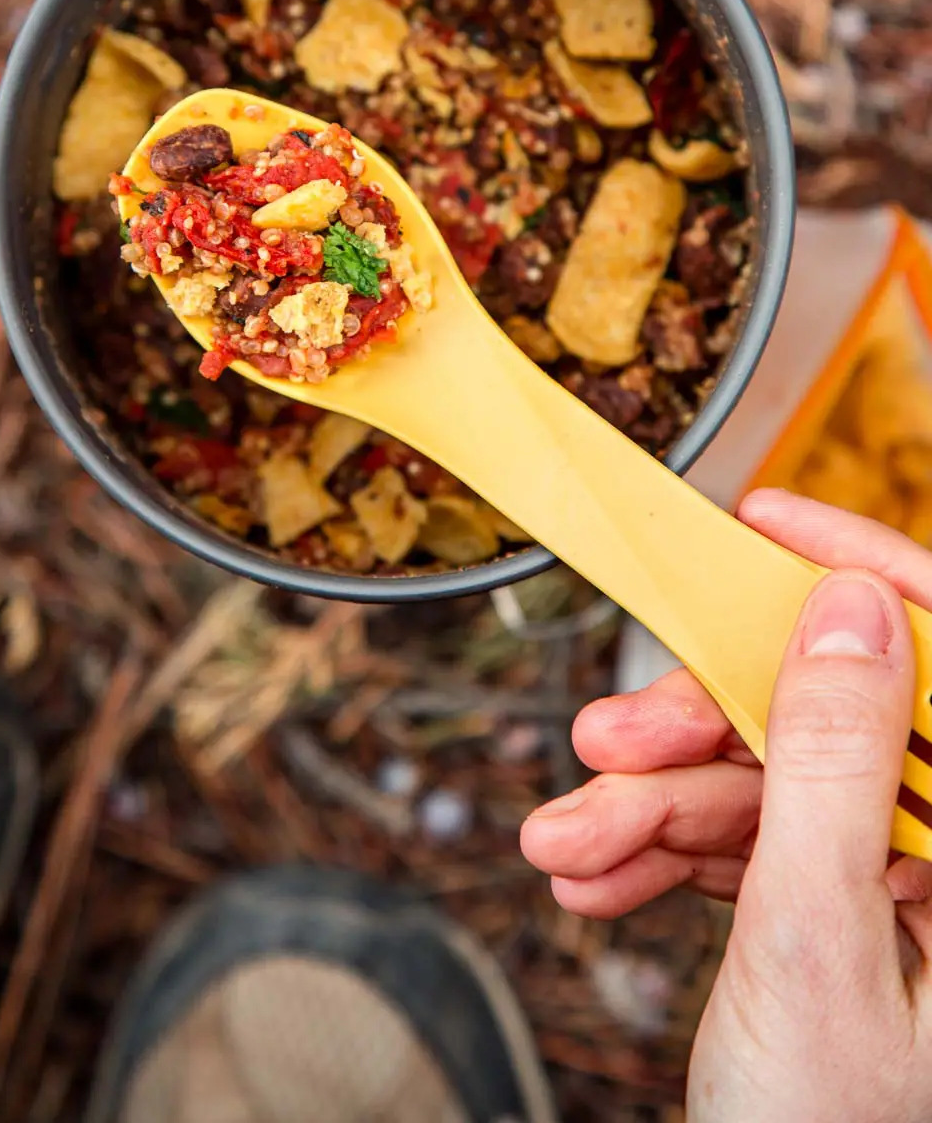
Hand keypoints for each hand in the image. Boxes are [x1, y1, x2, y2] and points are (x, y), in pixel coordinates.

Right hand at [523, 490, 931, 1122]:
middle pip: (831, 723)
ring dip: (655, 811)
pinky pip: (754, 852)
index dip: (861, 568)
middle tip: (601, 741)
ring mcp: (902, 897)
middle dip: (701, 732)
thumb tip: (848, 608)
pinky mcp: (843, 925)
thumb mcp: (813, 943)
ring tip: (565, 846)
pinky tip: (597, 875)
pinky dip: (666, 859)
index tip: (761, 520)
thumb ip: (829, 765)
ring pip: (773, 789)